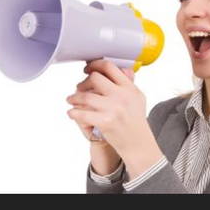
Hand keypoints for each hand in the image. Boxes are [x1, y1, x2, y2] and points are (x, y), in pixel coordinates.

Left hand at [66, 60, 160, 178]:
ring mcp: (114, 109)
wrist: (138, 144)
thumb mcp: (137, 99)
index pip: (109, 67)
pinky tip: (71, 113)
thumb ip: (128, 84)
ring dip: (74, 98)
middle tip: (78, 88)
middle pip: (95, 78)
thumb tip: (121, 69)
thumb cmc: (135, 122)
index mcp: (129, 88)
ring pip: (86, 96)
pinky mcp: (105, 122)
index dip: (95, 64)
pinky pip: (83, 114)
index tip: (88, 68)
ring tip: (71, 101)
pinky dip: (74, 113)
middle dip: (83, 82)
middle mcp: (122, 96)